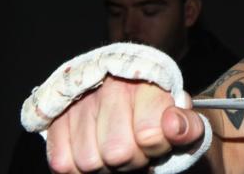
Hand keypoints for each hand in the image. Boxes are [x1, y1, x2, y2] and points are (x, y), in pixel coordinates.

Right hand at [45, 78, 204, 172]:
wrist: (126, 78)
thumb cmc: (155, 103)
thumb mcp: (180, 110)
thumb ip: (188, 124)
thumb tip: (174, 128)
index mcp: (145, 83)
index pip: (149, 134)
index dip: (157, 146)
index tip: (161, 139)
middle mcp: (109, 89)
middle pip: (118, 154)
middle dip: (133, 160)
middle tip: (138, 149)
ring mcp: (79, 104)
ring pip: (90, 163)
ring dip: (106, 166)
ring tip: (116, 149)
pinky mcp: (55, 120)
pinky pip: (63, 164)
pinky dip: (80, 167)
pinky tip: (94, 152)